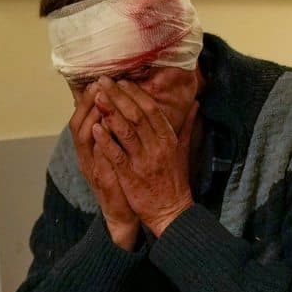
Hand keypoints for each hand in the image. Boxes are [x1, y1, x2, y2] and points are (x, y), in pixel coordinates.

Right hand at [69, 88, 138, 249]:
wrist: (124, 213)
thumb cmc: (122, 180)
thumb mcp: (116, 153)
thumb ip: (114, 131)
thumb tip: (117, 107)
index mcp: (90, 148)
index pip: (82, 117)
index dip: (87, 99)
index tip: (98, 81)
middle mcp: (86, 156)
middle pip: (79, 124)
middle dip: (88, 103)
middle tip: (99, 85)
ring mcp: (93, 168)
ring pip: (85, 139)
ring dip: (93, 118)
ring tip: (103, 101)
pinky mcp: (103, 180)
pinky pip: (99, 157)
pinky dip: (103, 143)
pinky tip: (109, 129)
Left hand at [94, 79, 192, 236]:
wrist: (171, 211)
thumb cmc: (175, 180)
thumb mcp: (183, 150)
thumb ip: (187, 126)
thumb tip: (196, 104)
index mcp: (169, 139)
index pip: (152, 109)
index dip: (136, 93)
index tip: (122, 81)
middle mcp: (157, 147)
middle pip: (136, 115)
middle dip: (118, 96)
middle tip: (103, 81)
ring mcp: (143, 161)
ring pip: (126, 131)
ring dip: (110, 112)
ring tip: (97, 97)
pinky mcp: (130, 176)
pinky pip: (116, 154)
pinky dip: (105, 140)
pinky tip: (95, 127)